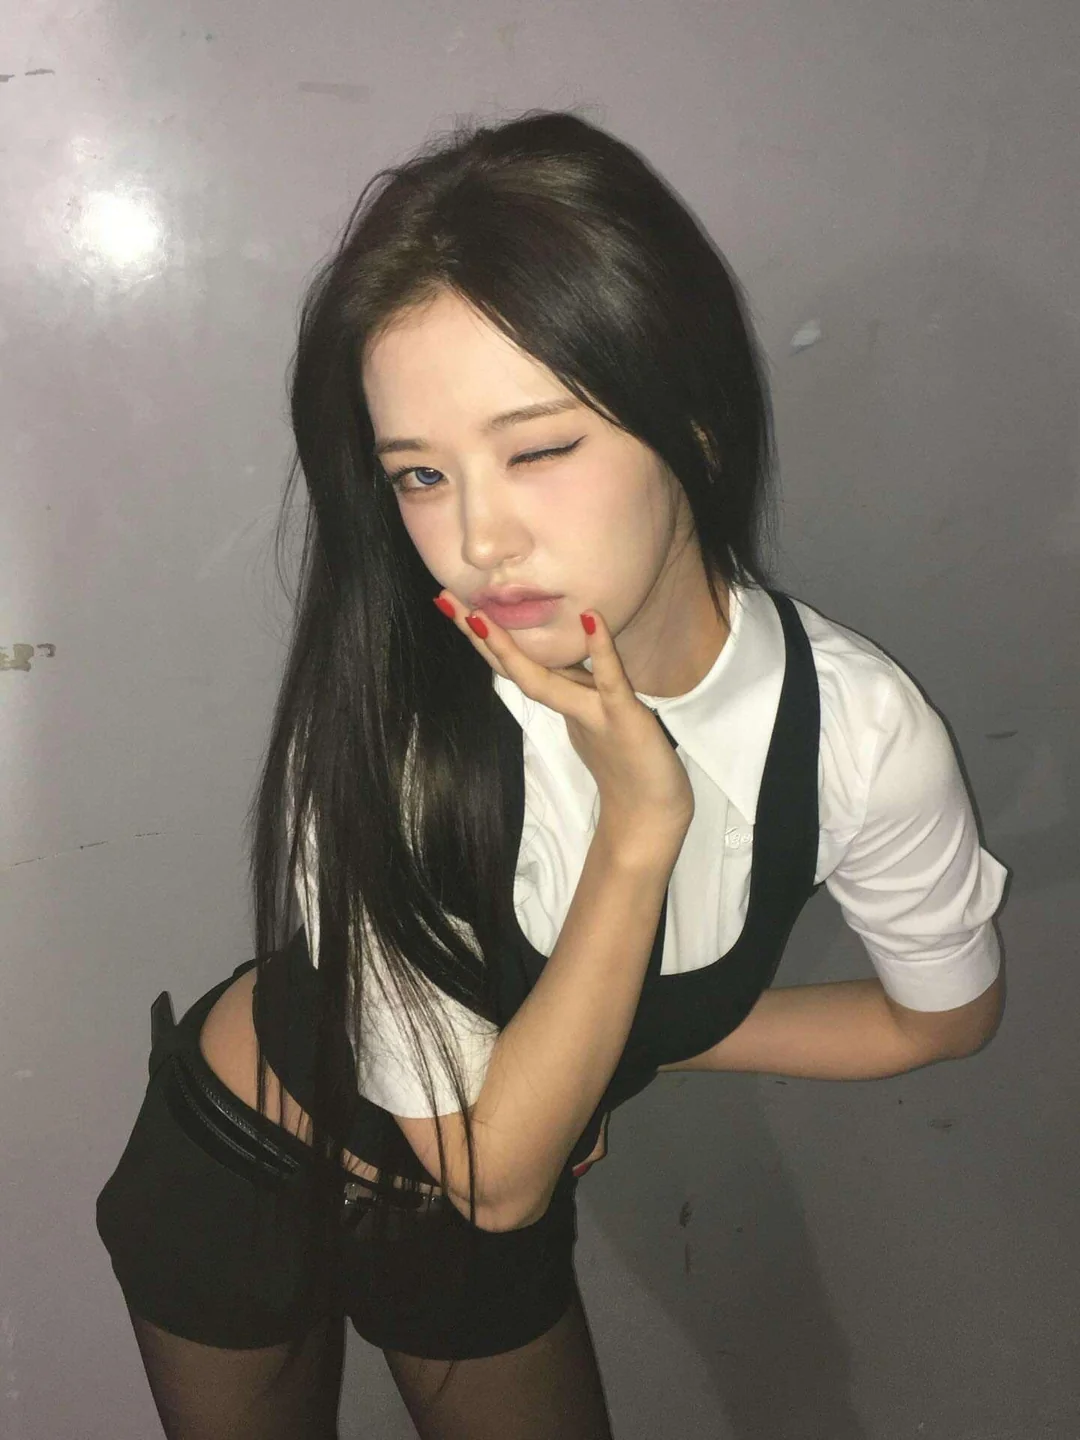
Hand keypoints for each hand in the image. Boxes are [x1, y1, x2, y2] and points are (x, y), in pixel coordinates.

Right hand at [435, 591, 694, 839]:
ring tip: (478, 615)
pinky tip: (590, 618)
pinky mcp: (623, 717)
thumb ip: (580, 689)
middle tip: (443, 598)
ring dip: (508, 648)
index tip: (454, 604)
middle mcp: (569, 705)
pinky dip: (601, 649)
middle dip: (478, 634)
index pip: (517, 665)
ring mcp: (592, 712)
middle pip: (516, 668)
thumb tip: (561, 659)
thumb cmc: (629, 769)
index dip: (485, 637)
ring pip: (543, 680)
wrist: (650, 817)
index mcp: (563, 701)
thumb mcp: (599, 716)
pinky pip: (610, 679)